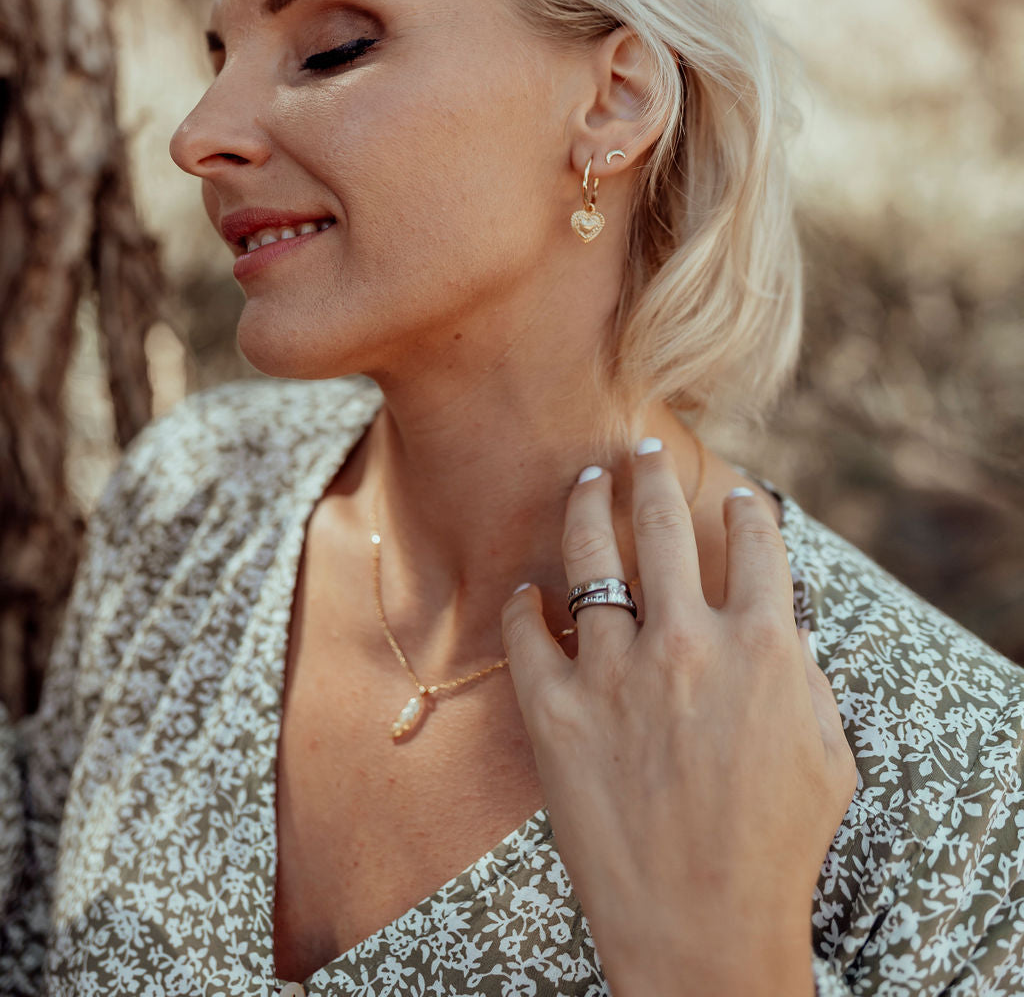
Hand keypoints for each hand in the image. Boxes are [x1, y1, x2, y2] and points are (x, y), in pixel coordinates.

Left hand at [500, 440, 856, 996]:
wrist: (703, 933)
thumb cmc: (778, 852)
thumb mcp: (827, 755)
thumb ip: (804, 677)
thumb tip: (780, 630)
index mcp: (764, 649)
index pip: (759, 544)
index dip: (750, 510)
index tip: (739, 497)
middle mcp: (688, 643)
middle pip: (665, 526)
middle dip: (654, 472)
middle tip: (642, 447)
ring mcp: (615, 674)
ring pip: (590, 556)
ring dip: (587, 506)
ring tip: (585, 480)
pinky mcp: (555, 713)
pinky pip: (527, 634)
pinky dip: (525, 606)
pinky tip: (527, 591)